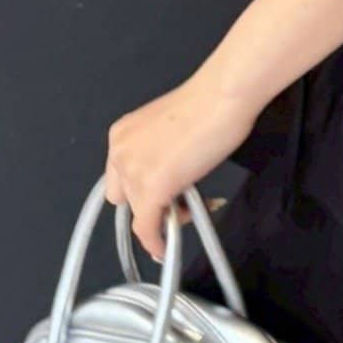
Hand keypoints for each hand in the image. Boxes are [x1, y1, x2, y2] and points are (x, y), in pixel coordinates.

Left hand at [104, 72, 260, 260]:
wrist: (223, 96)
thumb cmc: (211, 103)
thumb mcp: (172, 128)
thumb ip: (161, 152)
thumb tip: (171, 174)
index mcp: (123, 134)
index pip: (121, 175)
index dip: (141, 190)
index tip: (160, 197)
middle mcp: (120, 151)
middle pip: (123, 197)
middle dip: (147, 204)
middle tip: (178, 201)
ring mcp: (133, 171)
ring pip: (139, 213)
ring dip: (164, 216)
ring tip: (194, 207)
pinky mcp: (151, 189)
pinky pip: (146, 227)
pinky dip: (156, 241)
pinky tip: (166, 246)